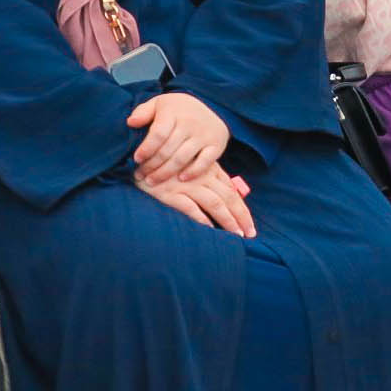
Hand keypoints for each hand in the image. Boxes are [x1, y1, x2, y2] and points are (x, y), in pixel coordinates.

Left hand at [129, 91, 232, 183]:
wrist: (213, 106)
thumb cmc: (178, 109)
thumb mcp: (159, 103)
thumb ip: (143, 112)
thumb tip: (130, 123)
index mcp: (174, 112)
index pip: (158, 134)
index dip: (146, 149)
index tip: (136, 159)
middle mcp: (191, 123)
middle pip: (168, 150)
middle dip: (151, 166)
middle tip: (140, 175)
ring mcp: (205, 135)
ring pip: (182, 159)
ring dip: (165, 173)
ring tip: (152, 181)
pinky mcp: (217, 145)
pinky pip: (205, 162)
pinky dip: (193, 172)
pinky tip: (181, 179)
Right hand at [138, 162, 255, 237]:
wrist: (139, 155)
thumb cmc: (166, 163)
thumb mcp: (190, 165)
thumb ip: (208, 177)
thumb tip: (227, 194)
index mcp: (209, 169)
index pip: (231, 191)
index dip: (243, 208)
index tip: (249, 224)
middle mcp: (201, 176)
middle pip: (228, 198)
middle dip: (241, 216)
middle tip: (251, 233)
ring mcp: (185, 185)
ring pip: (215, 203)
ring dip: (228, 220)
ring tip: (237, 235)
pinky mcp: (169, 192)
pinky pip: (189, 206)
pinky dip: (201, 217)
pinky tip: (210, 229)